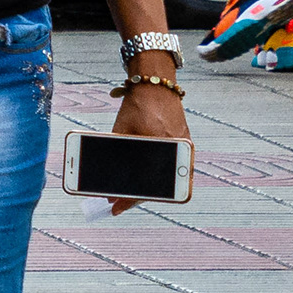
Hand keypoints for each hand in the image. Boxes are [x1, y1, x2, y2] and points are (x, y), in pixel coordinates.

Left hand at [107, 76, 187, 214]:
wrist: (157, 86)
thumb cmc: (137, 106)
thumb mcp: (121, 129)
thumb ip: (116, 150)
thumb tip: (106, 176)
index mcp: (158, 144)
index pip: (144, 183)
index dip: (128, 198)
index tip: (114, 205)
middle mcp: (176, 149)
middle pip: (158, 186)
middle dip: (137, 197)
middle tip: (119, 203)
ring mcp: (185, 148)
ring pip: (168, 180)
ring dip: (149, 188)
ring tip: (129, 193)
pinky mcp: (187, 145)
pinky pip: (174, 167)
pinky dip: (160, 176)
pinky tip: (145, 182)